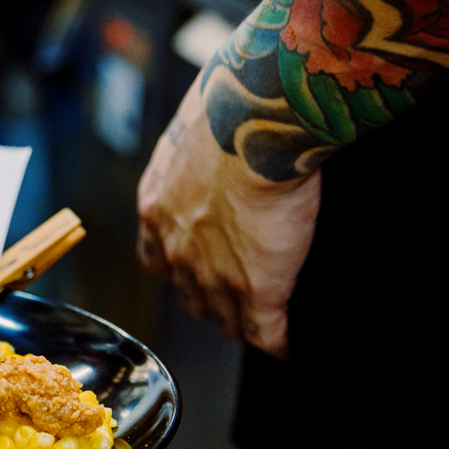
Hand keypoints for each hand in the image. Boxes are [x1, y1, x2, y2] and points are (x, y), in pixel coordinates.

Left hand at [136, 74, 320, 356]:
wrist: (254, 118)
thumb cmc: (229, 103)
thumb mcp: (193, 127)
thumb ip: (195, 149)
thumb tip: (216, 135)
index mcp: (156, 208)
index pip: (157, 257)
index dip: (181, 267)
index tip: (200, 267)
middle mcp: (175, 247)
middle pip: (189, 293)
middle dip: (211, 300)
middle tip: (237, 299)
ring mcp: (213, 273)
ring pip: (223, 318)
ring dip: (242, 323)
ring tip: (265, 324)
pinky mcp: (257, 288)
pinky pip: (265, 334)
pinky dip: (279, 343)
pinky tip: (292, 344)